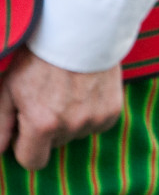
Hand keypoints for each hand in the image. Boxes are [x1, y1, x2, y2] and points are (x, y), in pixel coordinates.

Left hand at [0, 50, 123, 170]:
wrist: (80, 32)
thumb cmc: (38, 59)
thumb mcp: (8, 89)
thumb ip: (1, 125)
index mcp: (42, 125)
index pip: (32, 161)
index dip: (25, 146)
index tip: (25, 129)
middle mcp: (71, 127)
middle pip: (55, 145)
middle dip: (47, 130)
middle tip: (46, 99)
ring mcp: (95, 121)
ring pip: (76, 134)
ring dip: (69, 121)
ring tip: (66, 92)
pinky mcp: (113, 112)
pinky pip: (96, 125)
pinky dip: (89, 114)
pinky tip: (84, 92)